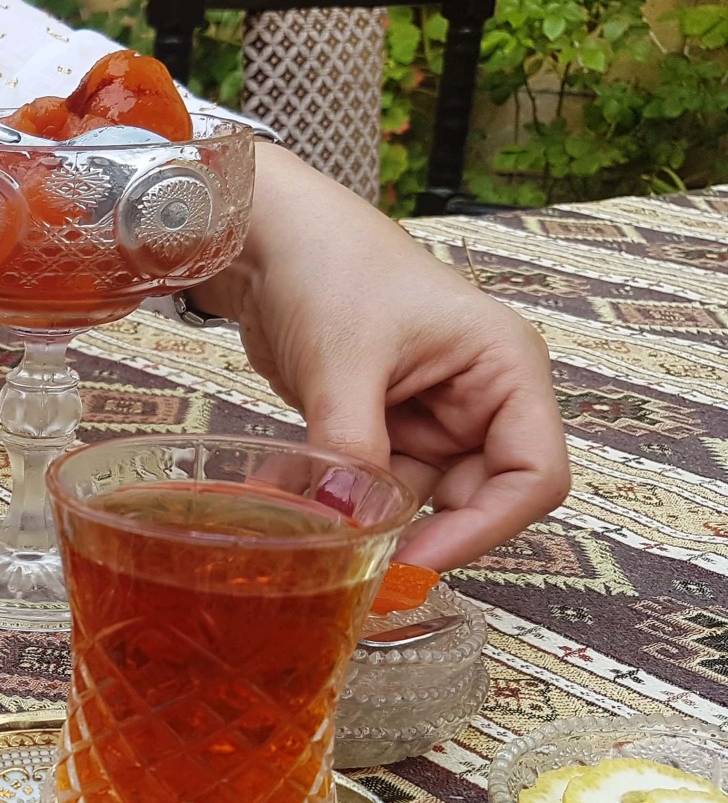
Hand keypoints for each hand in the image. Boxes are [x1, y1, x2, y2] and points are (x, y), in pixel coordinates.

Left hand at [189, 144, 570, 571]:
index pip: (533, 476)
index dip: (484, 530)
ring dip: (360, 514)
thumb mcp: (344, 363)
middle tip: (356, 563)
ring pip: (410, 497)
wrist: (268, 238)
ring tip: (301, 517)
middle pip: (474, 498)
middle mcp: (478, 397)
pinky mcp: (378, 424)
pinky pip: (368, 482)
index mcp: (504, 370)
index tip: (420, 560)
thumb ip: (352, 450)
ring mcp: (427, 413)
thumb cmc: (329, 268)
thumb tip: (353, 527)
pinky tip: (284, 496)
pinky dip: (332, 496)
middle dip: (414, 529)